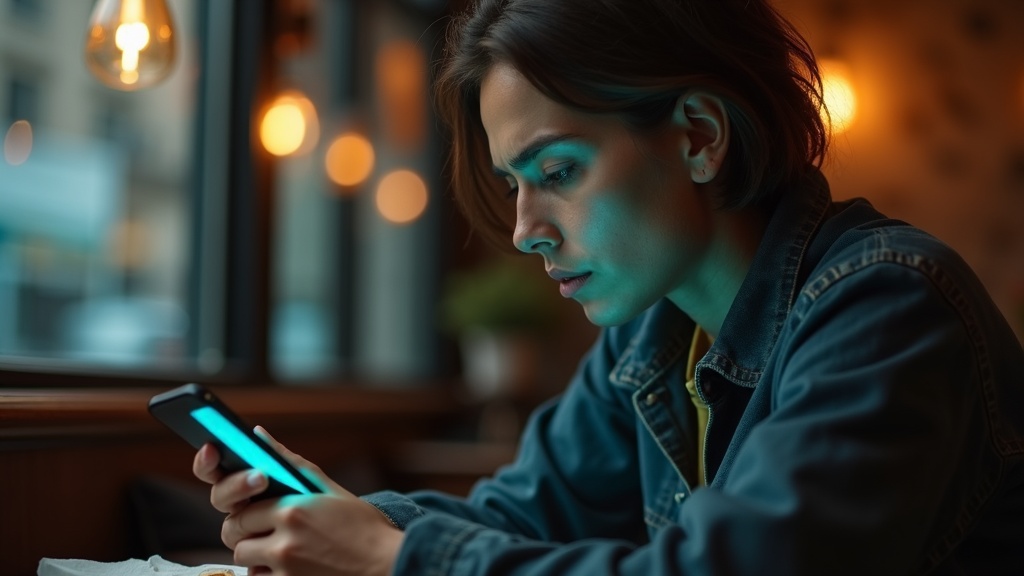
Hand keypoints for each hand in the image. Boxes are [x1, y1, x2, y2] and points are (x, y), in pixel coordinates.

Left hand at [193, 427, 403, 575]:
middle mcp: (284, 543)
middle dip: (245, 534)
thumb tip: (257, 436)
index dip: (247, 513)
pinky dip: (267, 574)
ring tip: (279, 550)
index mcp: (291, 511)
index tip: (256, 514)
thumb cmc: (362, 525)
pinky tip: (287, 566)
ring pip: (245, 562)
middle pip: (235, 539)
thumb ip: (289, 463)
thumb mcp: (328, 489)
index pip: (242, 512)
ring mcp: (287, 571)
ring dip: (255, 556)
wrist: (386, 562)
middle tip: (262, 531)